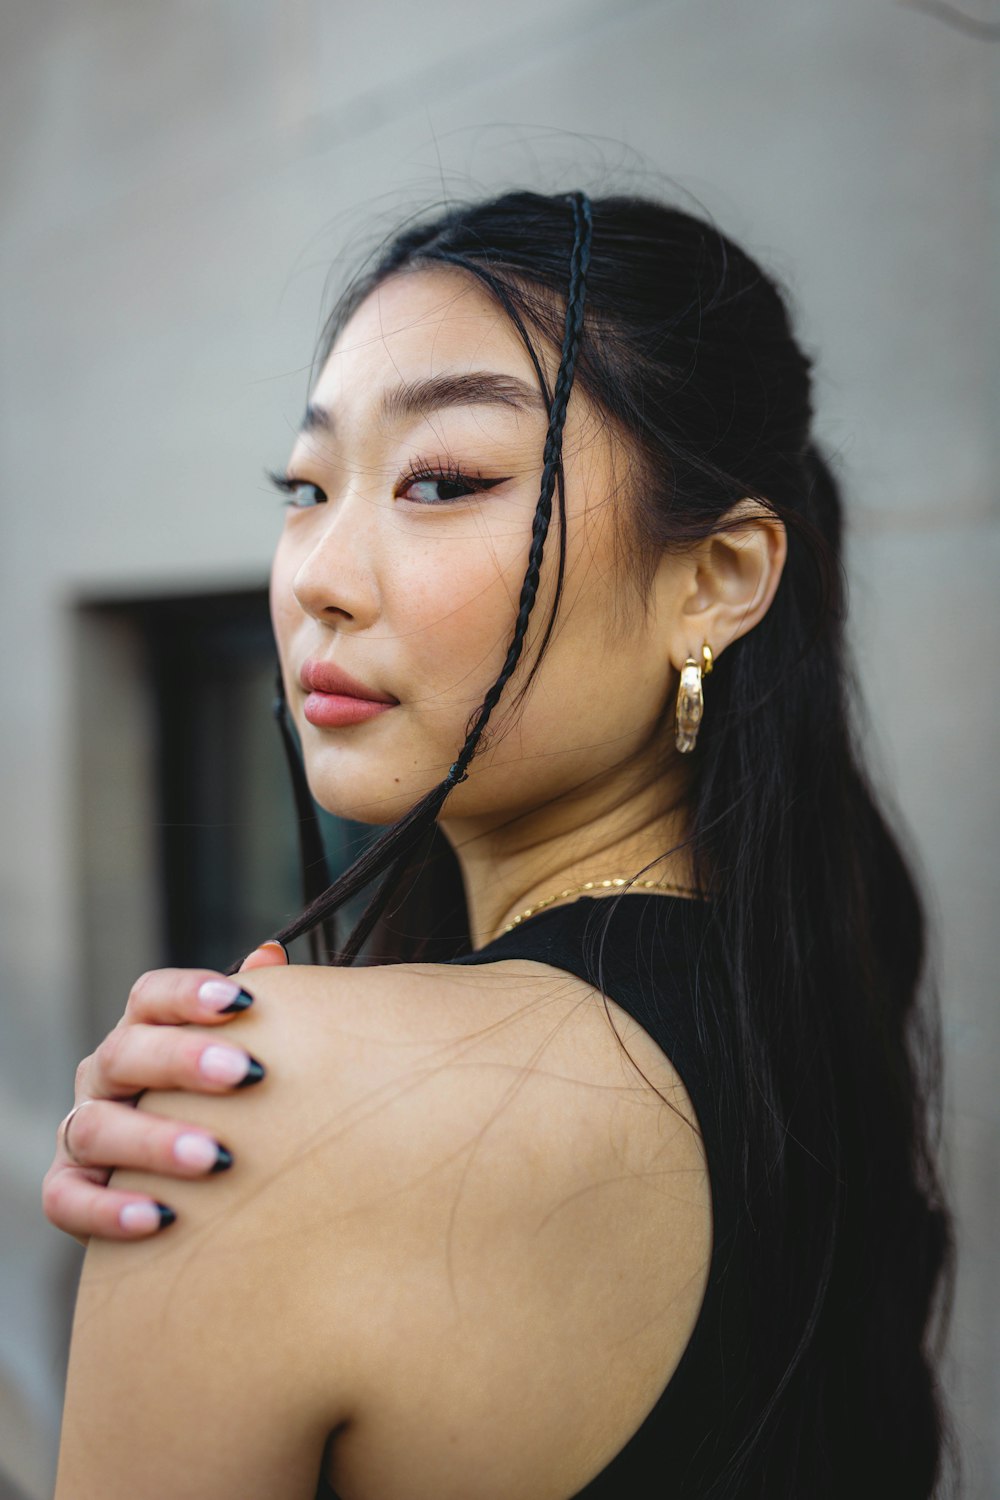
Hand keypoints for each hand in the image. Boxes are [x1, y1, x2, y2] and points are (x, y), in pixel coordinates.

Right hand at [41, 942, 288, 1246]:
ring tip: (217, 1157)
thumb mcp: (237, 1053)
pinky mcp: (65, 1190)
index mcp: (143, 1032)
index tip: (242, 1001)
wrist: (187, 1184)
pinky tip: (161, 1218)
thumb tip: (271, 954)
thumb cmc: (222, 1102)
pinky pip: (68, 1200)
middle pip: (126, 1054)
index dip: (190, 994)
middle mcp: (104, 1075)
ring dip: (155, 1141)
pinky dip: (109, 1210)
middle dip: (183, 1061)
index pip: (151, 996)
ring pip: (97, 1128)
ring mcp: (79, 1132)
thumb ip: (252, 1009)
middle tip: (245, 1074)